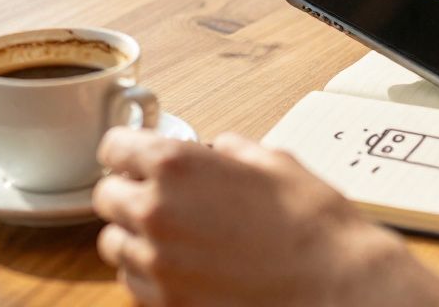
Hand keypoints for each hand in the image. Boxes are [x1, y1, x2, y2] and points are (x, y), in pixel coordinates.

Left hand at [93, 129, 438, 305]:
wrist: (333, 285)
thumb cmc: (312, 225)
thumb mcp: (274, 162)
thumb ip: (232, 152)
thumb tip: (221, 152)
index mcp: (177, 167)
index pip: (113, 148)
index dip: (126, 149)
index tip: (134, 155)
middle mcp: (156, 214)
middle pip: (105, 197)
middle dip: (128, 191)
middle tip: (156, 193)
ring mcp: (157, 265)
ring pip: (113, 244)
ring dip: (134, 234)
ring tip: (171, 233)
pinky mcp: (166, 303)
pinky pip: (133, 283)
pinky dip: (147, 272)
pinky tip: (182, 265)